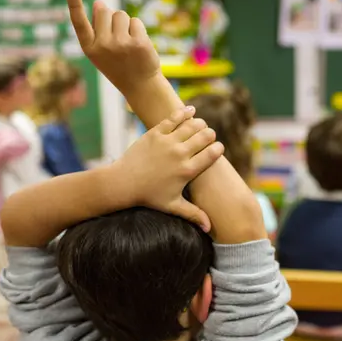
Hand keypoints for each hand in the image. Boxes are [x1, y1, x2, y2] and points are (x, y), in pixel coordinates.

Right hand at [66, 0, 160, 93]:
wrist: (140, 86)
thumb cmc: (118, 64)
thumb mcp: (101, 52)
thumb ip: (97, 30)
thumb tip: (99, 4)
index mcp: (89, 48)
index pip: (79, 23)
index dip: (75, 4)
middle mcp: (103, 46)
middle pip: (103, 10)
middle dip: (110, 16)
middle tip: (117, 36)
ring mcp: (121, 44)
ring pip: (121, 14)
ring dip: (125, 23)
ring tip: (128, 42)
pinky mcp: (138, 43)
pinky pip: (136, 21)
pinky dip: (138, 29)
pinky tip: (138, 45)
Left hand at [108, 107, 223, 230]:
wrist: (123, 183)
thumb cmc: (148, 196)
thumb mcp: (172, 206)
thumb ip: (193, 215)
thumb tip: (209, 229)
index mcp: (187, 171)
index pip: (212, 154)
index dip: (218, 149)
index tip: (217, 149)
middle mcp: (179, 154)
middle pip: (205, 136)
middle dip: (210, 134)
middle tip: (208, 137)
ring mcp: (167, 141)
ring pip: (192, 125)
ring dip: (199, 123)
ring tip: (200, 126)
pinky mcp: (155, 132)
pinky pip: (174, 118)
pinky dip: (184, 113)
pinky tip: (191, 111)